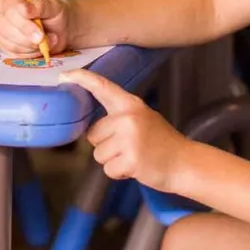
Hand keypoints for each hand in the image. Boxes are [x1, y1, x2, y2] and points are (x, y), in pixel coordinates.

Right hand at [0, 0, 72, 56]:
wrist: (59, 29)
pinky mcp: (4, 45)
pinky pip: (14, 53)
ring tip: (47, 39)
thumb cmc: (54, 13)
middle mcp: (1, 12)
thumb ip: (40, 6)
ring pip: (10, 43)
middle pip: (6, 27)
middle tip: (43, 38)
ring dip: (32, 45)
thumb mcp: (52, 5)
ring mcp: (0, 29)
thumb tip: (26, 9)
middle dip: (27, 36)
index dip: (23, 21)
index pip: (10, 9)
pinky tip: (39, 47)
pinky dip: (30, 53)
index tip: (39, 29)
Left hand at [61, 69, 189, 191]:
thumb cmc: (161, 143)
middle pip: (93, 134)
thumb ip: (119, 118)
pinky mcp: (131, 159)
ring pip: (98, 154)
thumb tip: (91, 129)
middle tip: (130, 147)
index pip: (102, 87)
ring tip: (135, 157)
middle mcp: (128, 118)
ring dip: (113, 161)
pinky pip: (108, 169)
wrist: (185, 163)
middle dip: (106, 146)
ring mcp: (130, 138)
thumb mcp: (143, 119)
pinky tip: (136, 168)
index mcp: (131, 105)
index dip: (82, 79)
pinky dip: (119, 173)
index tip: (64, 76)